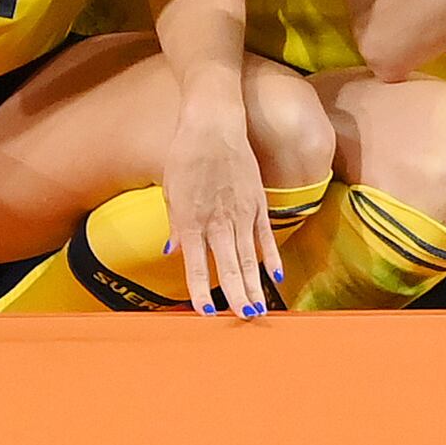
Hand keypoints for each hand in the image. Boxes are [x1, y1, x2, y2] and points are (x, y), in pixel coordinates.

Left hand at [161, 97, 280, 318]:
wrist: (213, 124)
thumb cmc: (185, 155)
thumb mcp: (171, 191)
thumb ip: (176, 225)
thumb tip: (174, 251)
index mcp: (191, 220)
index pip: (197, 265)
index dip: (201, 290)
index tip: (207, 313)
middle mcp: (218, 221)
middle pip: (229, 267)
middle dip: (237, 296)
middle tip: (245, 320)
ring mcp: (241, 212)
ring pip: (249, 257)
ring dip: (254, 285)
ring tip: (260, 309)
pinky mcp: (257, 202)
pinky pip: (265, 235)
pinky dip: (270, 256)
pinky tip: (275, 276)